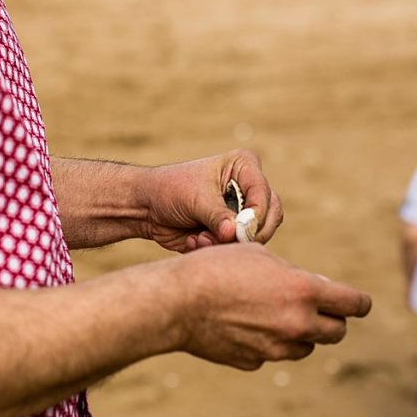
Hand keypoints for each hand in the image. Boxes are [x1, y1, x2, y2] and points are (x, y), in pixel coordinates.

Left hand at [141, 150, 282, 252]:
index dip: (256, 214)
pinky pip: (237, 249)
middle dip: (247, 233)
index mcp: (244, 167)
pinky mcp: (232, 233)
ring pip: (256, 236)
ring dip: (227, 243)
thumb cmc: (170, 190)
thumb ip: (218, 217)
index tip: (241, 229)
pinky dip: (216, 249)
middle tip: (226, 239)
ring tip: (200, 238)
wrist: (146, 207)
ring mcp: (242, 213)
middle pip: (271, 217)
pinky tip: (195, 240)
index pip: (265, 194)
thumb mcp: (195, 199)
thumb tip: (235, 234)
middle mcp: (248, 189)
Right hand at [172, 243, 371, 369]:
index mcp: (304, 292)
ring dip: (300, 334)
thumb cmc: (216, 267)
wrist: (177, 301)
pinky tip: (244, 326)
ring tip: (274, 315)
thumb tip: (314, 288)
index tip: (357, 303)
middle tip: (317, 309)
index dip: (359, 302)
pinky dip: (268, 343)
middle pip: (337, 332)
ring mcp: (276, 348)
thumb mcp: (261, 255)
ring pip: (306, 347)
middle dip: (332, 320)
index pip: (355, 304)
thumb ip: (294, 275)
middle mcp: (297, 324)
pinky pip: (273, 354)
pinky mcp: (255, 362)